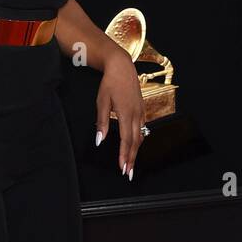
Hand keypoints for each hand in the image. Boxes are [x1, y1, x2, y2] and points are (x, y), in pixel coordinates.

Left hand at [95, 49, 144, 179]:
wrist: (122, 67)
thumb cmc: (110, 83)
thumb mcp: (101, 102)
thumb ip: (101, 122)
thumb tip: (99, 140)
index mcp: (125, 114)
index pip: (126, 140)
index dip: (124, 156)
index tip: (123, 168)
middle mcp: (136, 114)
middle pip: (135, 142)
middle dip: (132, 159)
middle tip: (129, 173)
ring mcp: (141, 112)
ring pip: (140, 136)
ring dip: (136, 152)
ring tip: (131, 164)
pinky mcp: (141, 109)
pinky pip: (142, 128)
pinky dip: (139, 140)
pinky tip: (136, 146)